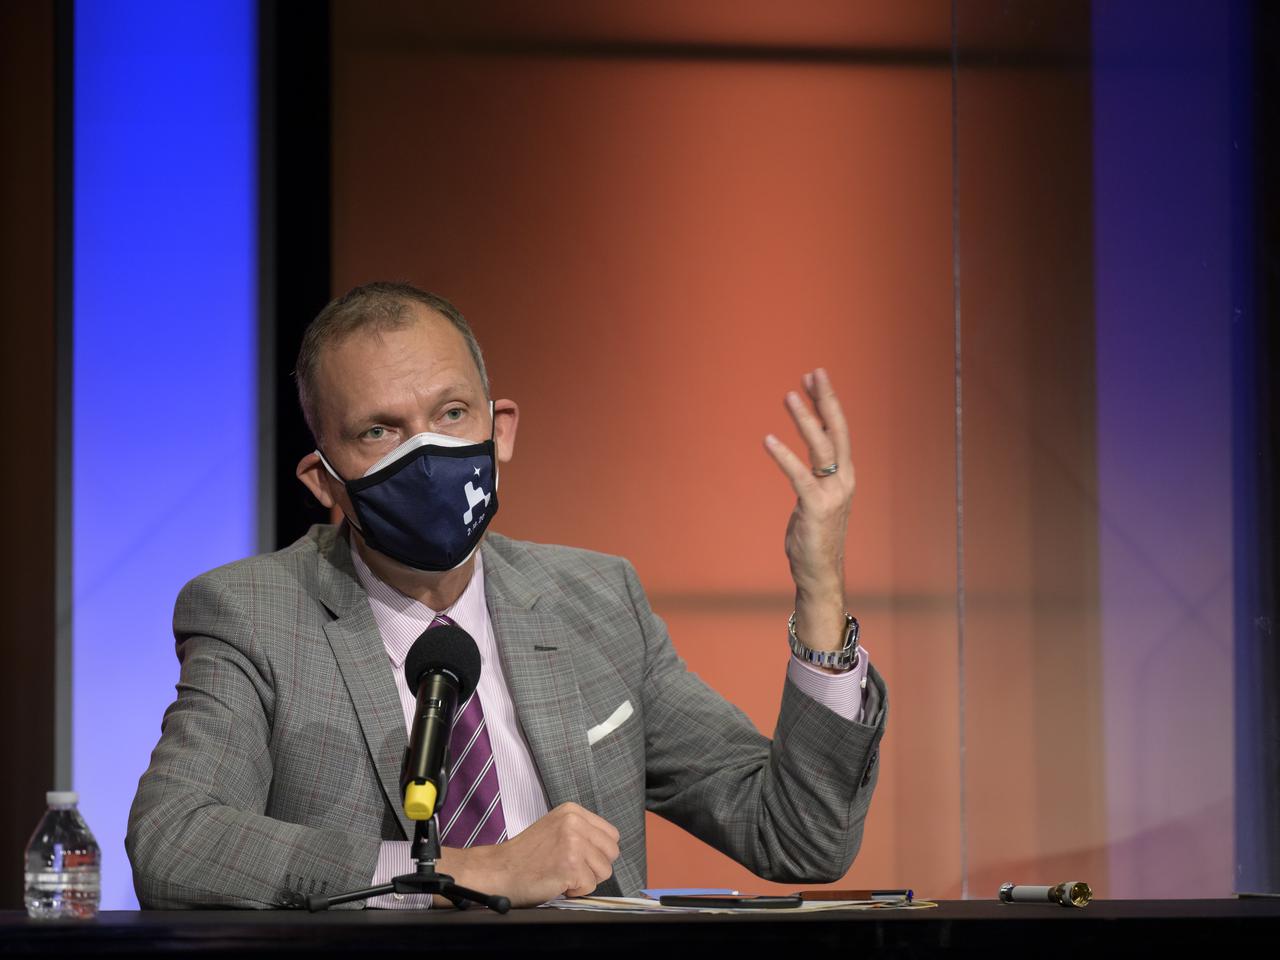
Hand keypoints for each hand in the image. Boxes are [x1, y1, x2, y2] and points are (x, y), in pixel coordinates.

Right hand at [439, 802, 620, 907]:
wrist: (498, 870)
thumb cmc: (525, 856)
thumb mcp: (555, 829)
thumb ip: (581, 831)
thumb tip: (606, 848)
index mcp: (573, 811)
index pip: (611, 834)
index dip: (598, 852)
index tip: (579, 858)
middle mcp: (575, 822)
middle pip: (611, 852)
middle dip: (595, 866)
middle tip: (570, 868)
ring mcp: (574, 843)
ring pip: (604, 870)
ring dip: (585, 879)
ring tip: (562, 874)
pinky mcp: (571, 865)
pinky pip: (590, 886)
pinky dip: (576, 891)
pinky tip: (557, 883)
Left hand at [762, 368, 855, 656]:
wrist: (820, 573)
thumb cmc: (815, 537)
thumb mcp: (817, 499)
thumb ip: (815, 477)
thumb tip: (807, 458)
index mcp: (845, 475)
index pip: (838, 431)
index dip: (827, 403)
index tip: (814, 379)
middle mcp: (844, 479)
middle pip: (836, 431)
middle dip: (825, 400)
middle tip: (814, 372)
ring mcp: (833, 493)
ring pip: (820, 447)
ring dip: (804, 419)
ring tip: (789, 395)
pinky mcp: (816, 508)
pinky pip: (799, 476)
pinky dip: (784, 457)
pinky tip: (768, 440)